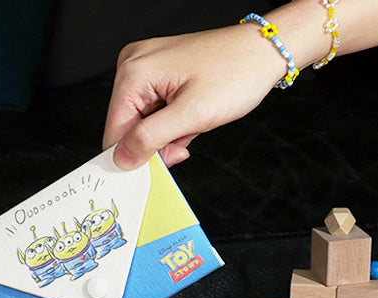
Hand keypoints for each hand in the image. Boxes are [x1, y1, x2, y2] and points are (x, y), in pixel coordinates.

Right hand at [102, 24, 288, 168]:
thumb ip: (150, 139)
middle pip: (127, 129)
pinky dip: (172, 125)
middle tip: (184, 143)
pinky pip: (154, 113)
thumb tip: (121, 159)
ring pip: (142, 124)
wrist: (262, 53)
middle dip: (156, 145)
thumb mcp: (191, 115)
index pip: (114, 132)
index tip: (160, 165)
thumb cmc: (235, 74)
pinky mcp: (159, 74)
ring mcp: (146, 68)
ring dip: (167, 136)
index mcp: (134, 72)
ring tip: (193, 124)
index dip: (136, 156)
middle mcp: (134, 66)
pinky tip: (191, 118)